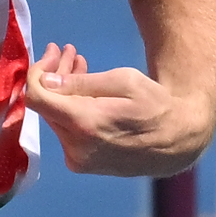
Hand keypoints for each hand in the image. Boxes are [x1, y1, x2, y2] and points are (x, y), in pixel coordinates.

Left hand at [25, 42, 191, 176]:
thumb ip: (82, 83)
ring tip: (78, 64)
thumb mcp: (124, 81)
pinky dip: (71, 109)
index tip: (52, 53)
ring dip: (63, 91)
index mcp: (84, 124)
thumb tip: (46, 82)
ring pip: (56, 117)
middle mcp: (75, 147)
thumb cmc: (156, 104)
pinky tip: (85, 92)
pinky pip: (67, 132)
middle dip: (54, 75)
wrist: (179, 140)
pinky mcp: (83, 165)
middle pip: (47, 105)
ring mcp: (78, 160)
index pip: (36, 96)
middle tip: (69, 51)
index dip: (38, 71)